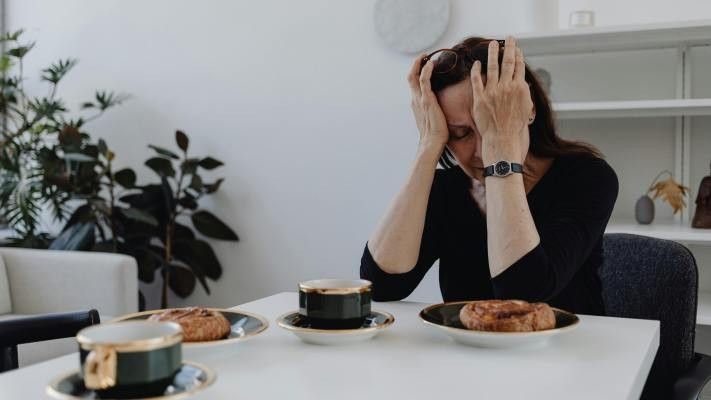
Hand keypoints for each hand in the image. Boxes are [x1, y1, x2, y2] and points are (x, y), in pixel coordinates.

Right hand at [407, 54, 448, 152]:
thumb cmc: (434, 133)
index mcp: (416, 103)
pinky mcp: (426, 100)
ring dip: (419, 63)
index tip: (424, 64)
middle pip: (410, 77)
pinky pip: (424, 80)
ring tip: (426, 56)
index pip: (413, 84)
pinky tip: (431, 63)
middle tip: (423, 55)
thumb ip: (432, 110)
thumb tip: (438, 108)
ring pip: (414, 76)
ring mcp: (419, 99)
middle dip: (415, 64)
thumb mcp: (432, 119)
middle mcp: (415, 99)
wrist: (432, 142)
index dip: (416, 72)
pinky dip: (426, 70)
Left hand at [470, 37, 532, 160]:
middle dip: (509, 48)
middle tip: (508, 38)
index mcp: (520, 88)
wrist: (502, 138)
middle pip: (508, 62)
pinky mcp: (480, 98)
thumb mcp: (526, 108)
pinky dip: (476, 70)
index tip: (517, 48)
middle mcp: (507, 87)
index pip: (519, 67)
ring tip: (492, 44)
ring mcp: (493, 92)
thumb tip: (523, 84)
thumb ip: (524, 94)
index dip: (518, 55)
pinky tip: (476, 63)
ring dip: (493, 53)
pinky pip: (477, 80)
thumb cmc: (514, 127)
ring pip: (492, 67)